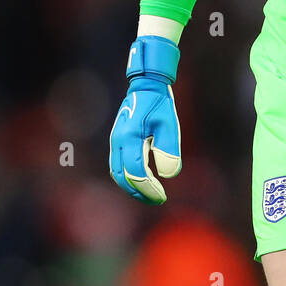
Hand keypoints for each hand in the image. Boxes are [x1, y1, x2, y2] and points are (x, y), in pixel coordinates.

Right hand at [108, 35, 181, 203]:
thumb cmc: (160, 104)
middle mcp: (118, 141)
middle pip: (122, 176)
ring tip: (151, 194)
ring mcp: (114, 141)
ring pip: (117, 172)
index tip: (162, 196)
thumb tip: (167, 174)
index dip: (148, 188)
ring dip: (132, 187)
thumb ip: (168, 149)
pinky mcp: (116, 140)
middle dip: (139, 192)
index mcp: (130, 137)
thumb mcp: (170, 124)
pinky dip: (127, 177)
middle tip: (157, 199)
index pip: (136, 172)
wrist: (145, 86)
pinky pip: (117, 165)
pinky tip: (143, 181)